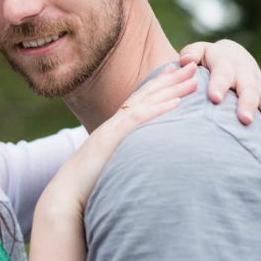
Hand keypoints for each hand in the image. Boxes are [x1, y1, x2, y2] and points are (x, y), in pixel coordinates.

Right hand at [37, 63, 197, 218]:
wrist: (67, 195)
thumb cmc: (87, 187)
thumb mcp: (110, 167)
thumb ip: (125, 160)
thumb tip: (138, 164)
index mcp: (114, 130)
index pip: (139, 101)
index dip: (158, 85)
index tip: (174, 72)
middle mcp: (114, 124)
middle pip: (145, 95)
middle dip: (170, 79)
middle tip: (191, 65)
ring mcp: (113, 129)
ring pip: (146, 102)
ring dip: (171, 88)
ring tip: (193, 78)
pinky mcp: (112, 139)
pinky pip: (139, 119)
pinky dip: (159, 109)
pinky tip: (178, 102)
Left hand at [179, 40, 260, 159]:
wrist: (234, 55)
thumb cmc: (208, 58)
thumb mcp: (198, 52)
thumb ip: (191, 55)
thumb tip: (186, 61)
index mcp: (227, 62)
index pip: (223, 73)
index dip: (219, 84)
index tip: (215, 98)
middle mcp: (248, 75)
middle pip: (249, 89)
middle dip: (248, 104)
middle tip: (245, 120)